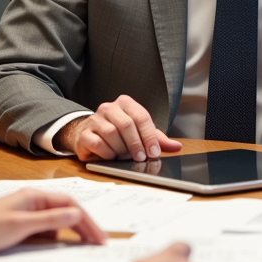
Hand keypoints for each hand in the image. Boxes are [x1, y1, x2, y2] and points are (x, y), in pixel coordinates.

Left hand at [0, 189, 106, 252]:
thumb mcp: (19, 225)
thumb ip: (49, 220)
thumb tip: (77, 214)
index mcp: (34, 196)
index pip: (69, 204)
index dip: (87, 220)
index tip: (99, 237)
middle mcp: (33, 201)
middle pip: (66, 211)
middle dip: (84, 226)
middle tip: (99, 243)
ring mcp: (27, 213)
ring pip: (57, 221)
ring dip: (72, 232)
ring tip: (85, 246)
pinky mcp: (21, 225)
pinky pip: (45, 230)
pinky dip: (57, 237)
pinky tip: (61, 247)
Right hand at [59, 95, 182, 161]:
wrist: (88, 135)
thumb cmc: (118, 134)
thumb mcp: (140, 133)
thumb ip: (157, 139)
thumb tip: (177, 146)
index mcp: (125, 103)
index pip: (141, 116)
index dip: (149, 136)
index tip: (154, 152)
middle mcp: (109, 108)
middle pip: (126, 124)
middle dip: (136, 144)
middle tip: (141, 158)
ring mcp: (95, 119)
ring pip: (111, 133)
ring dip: (121, 149)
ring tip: (125, 157)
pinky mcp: (85, 133)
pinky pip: (97, 143)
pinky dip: (107, 153)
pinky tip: (111, 156)